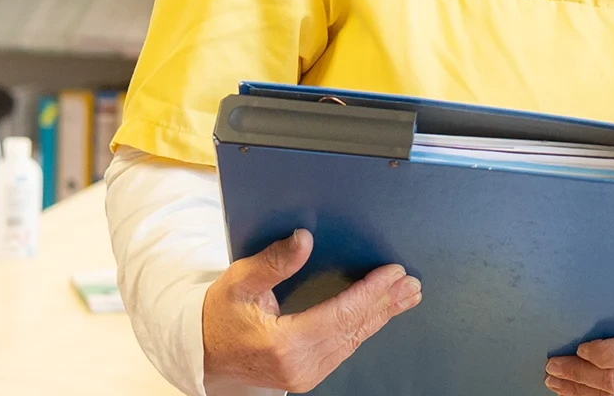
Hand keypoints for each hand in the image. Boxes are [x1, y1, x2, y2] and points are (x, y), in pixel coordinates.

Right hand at [201, 228, 421, 391]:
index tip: (393, 273)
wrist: (202, 354)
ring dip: (380, 317)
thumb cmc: (219, 317)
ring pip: (353, 341)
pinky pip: (343, 349)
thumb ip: (274, 262)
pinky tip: (377, 316)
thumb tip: (303, 239)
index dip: (371, 292)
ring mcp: (304, 375)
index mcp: (284, 344)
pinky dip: (363, 330)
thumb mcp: (239, 282)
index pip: (341, 313)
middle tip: (410, 284)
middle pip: (354, 328)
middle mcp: (299, 365)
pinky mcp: (306, 375)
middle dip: (385, 304)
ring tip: (404, 298)